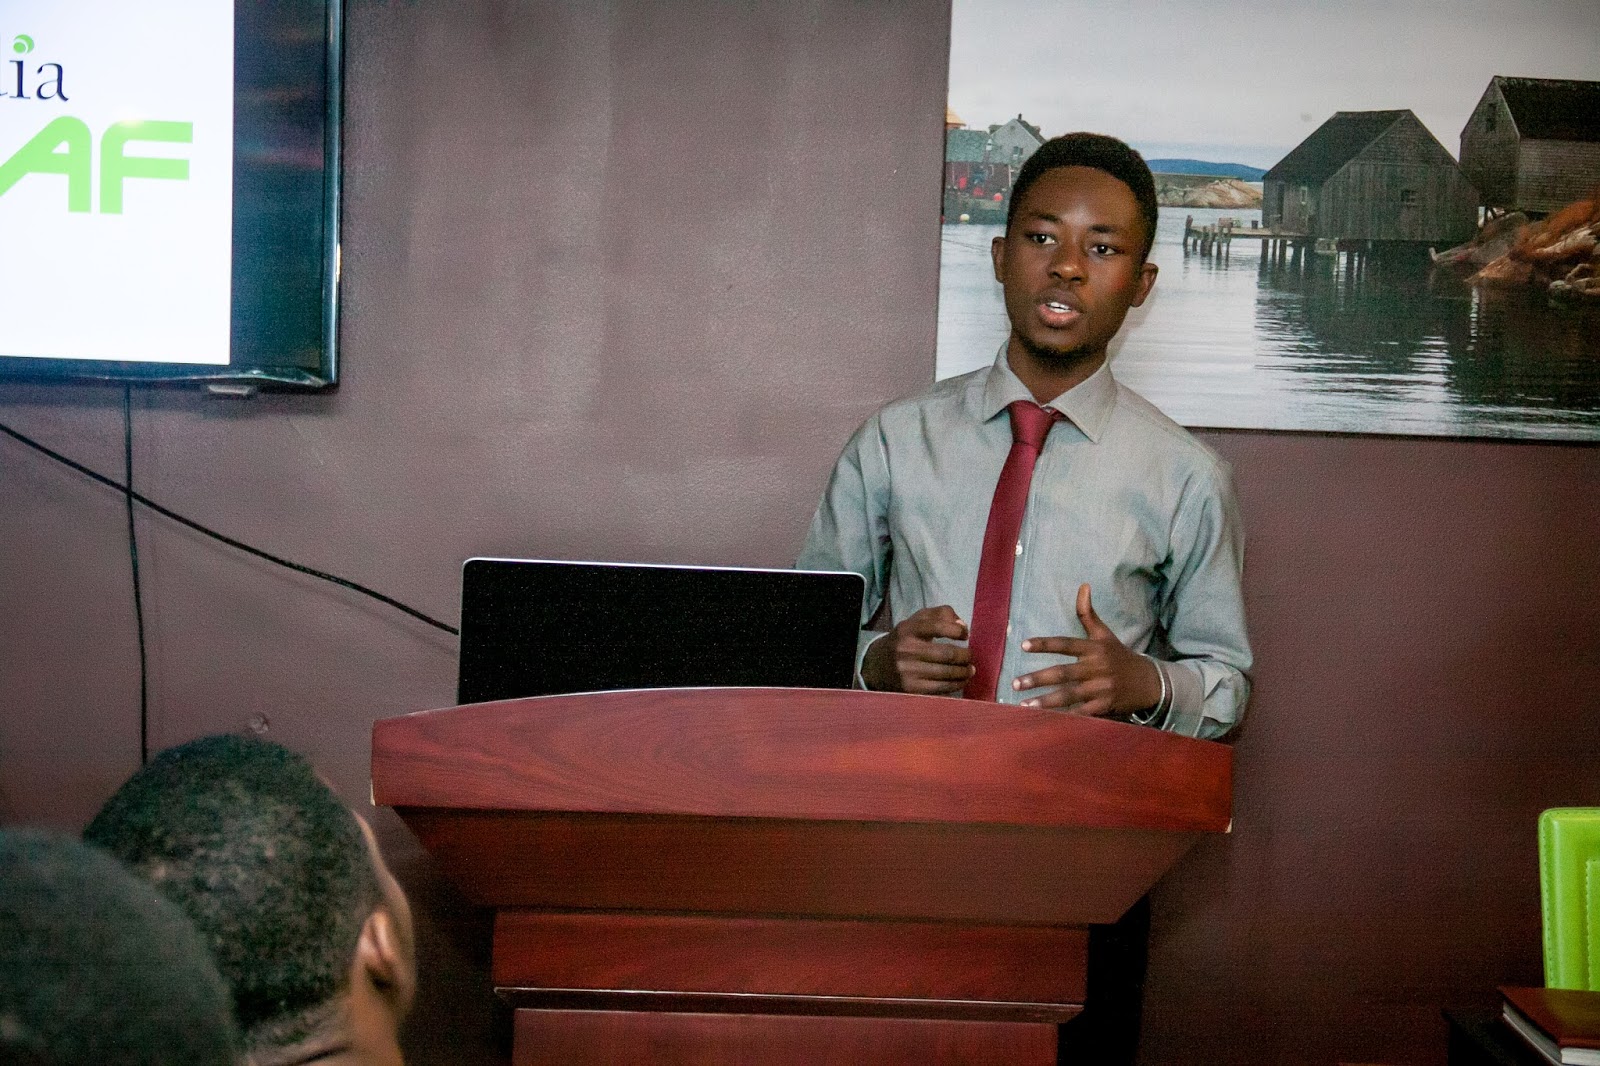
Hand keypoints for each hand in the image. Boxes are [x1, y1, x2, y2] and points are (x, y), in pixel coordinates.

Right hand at [861, 605, 972, 694]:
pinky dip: (956, 684)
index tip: (965, 634)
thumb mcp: (917, 621)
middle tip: (970, 656)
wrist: (878, 666)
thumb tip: (962, 626)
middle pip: (947, 654)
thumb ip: (941, 614)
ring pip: (946, 672)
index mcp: (908, 629)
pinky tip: (961, 680)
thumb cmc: (905, 640)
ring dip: (964, 672)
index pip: (937, 626)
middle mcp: (906, 650)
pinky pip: (941, 688)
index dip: (957, 630)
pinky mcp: (911, 689)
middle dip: (965, 656)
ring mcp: (908, 671)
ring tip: (969, 669)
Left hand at [1010, 584, 1161, 715]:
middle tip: (1016, 683)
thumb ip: (1088, 613)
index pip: (1065, 643)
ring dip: (1046, 701)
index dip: (1045, 644)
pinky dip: (1067, 717)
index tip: (1023, 645)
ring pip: (1070, 695)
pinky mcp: (1106, 706)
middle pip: (1063, 672)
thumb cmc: (1120, 656)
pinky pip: (1083, 713)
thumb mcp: (1105, 635)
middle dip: (1038, 679)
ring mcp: (1102, 688)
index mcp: (1094, 648)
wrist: (1149, 682)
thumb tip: (1083, 586)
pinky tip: (1048, 721)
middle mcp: (1097, 667)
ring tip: (1024, 705)